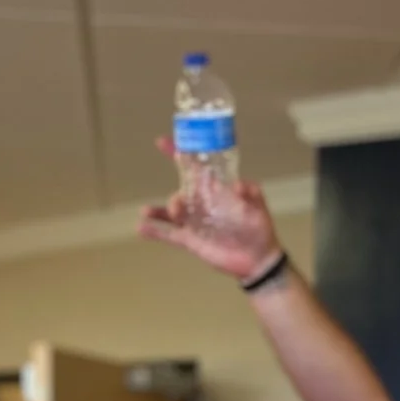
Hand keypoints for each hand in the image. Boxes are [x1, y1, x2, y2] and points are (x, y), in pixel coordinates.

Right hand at [137, 150, 284, 280]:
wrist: (258, 258)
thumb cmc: (258, 227)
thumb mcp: (257, 204)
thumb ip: (250, 192)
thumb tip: (238, 185)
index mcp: (214, 190)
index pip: (193, 168)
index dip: (178, 153)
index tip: (161, 142)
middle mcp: (200, 204)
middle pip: (179, 193)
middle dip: (175, 197)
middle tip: (179, 205)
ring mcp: (193, 223)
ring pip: (169, 213)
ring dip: (158, 211)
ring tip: (149, 212)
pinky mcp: (190, 241)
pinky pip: (168, 236)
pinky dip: (154, 231)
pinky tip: (141, 227)